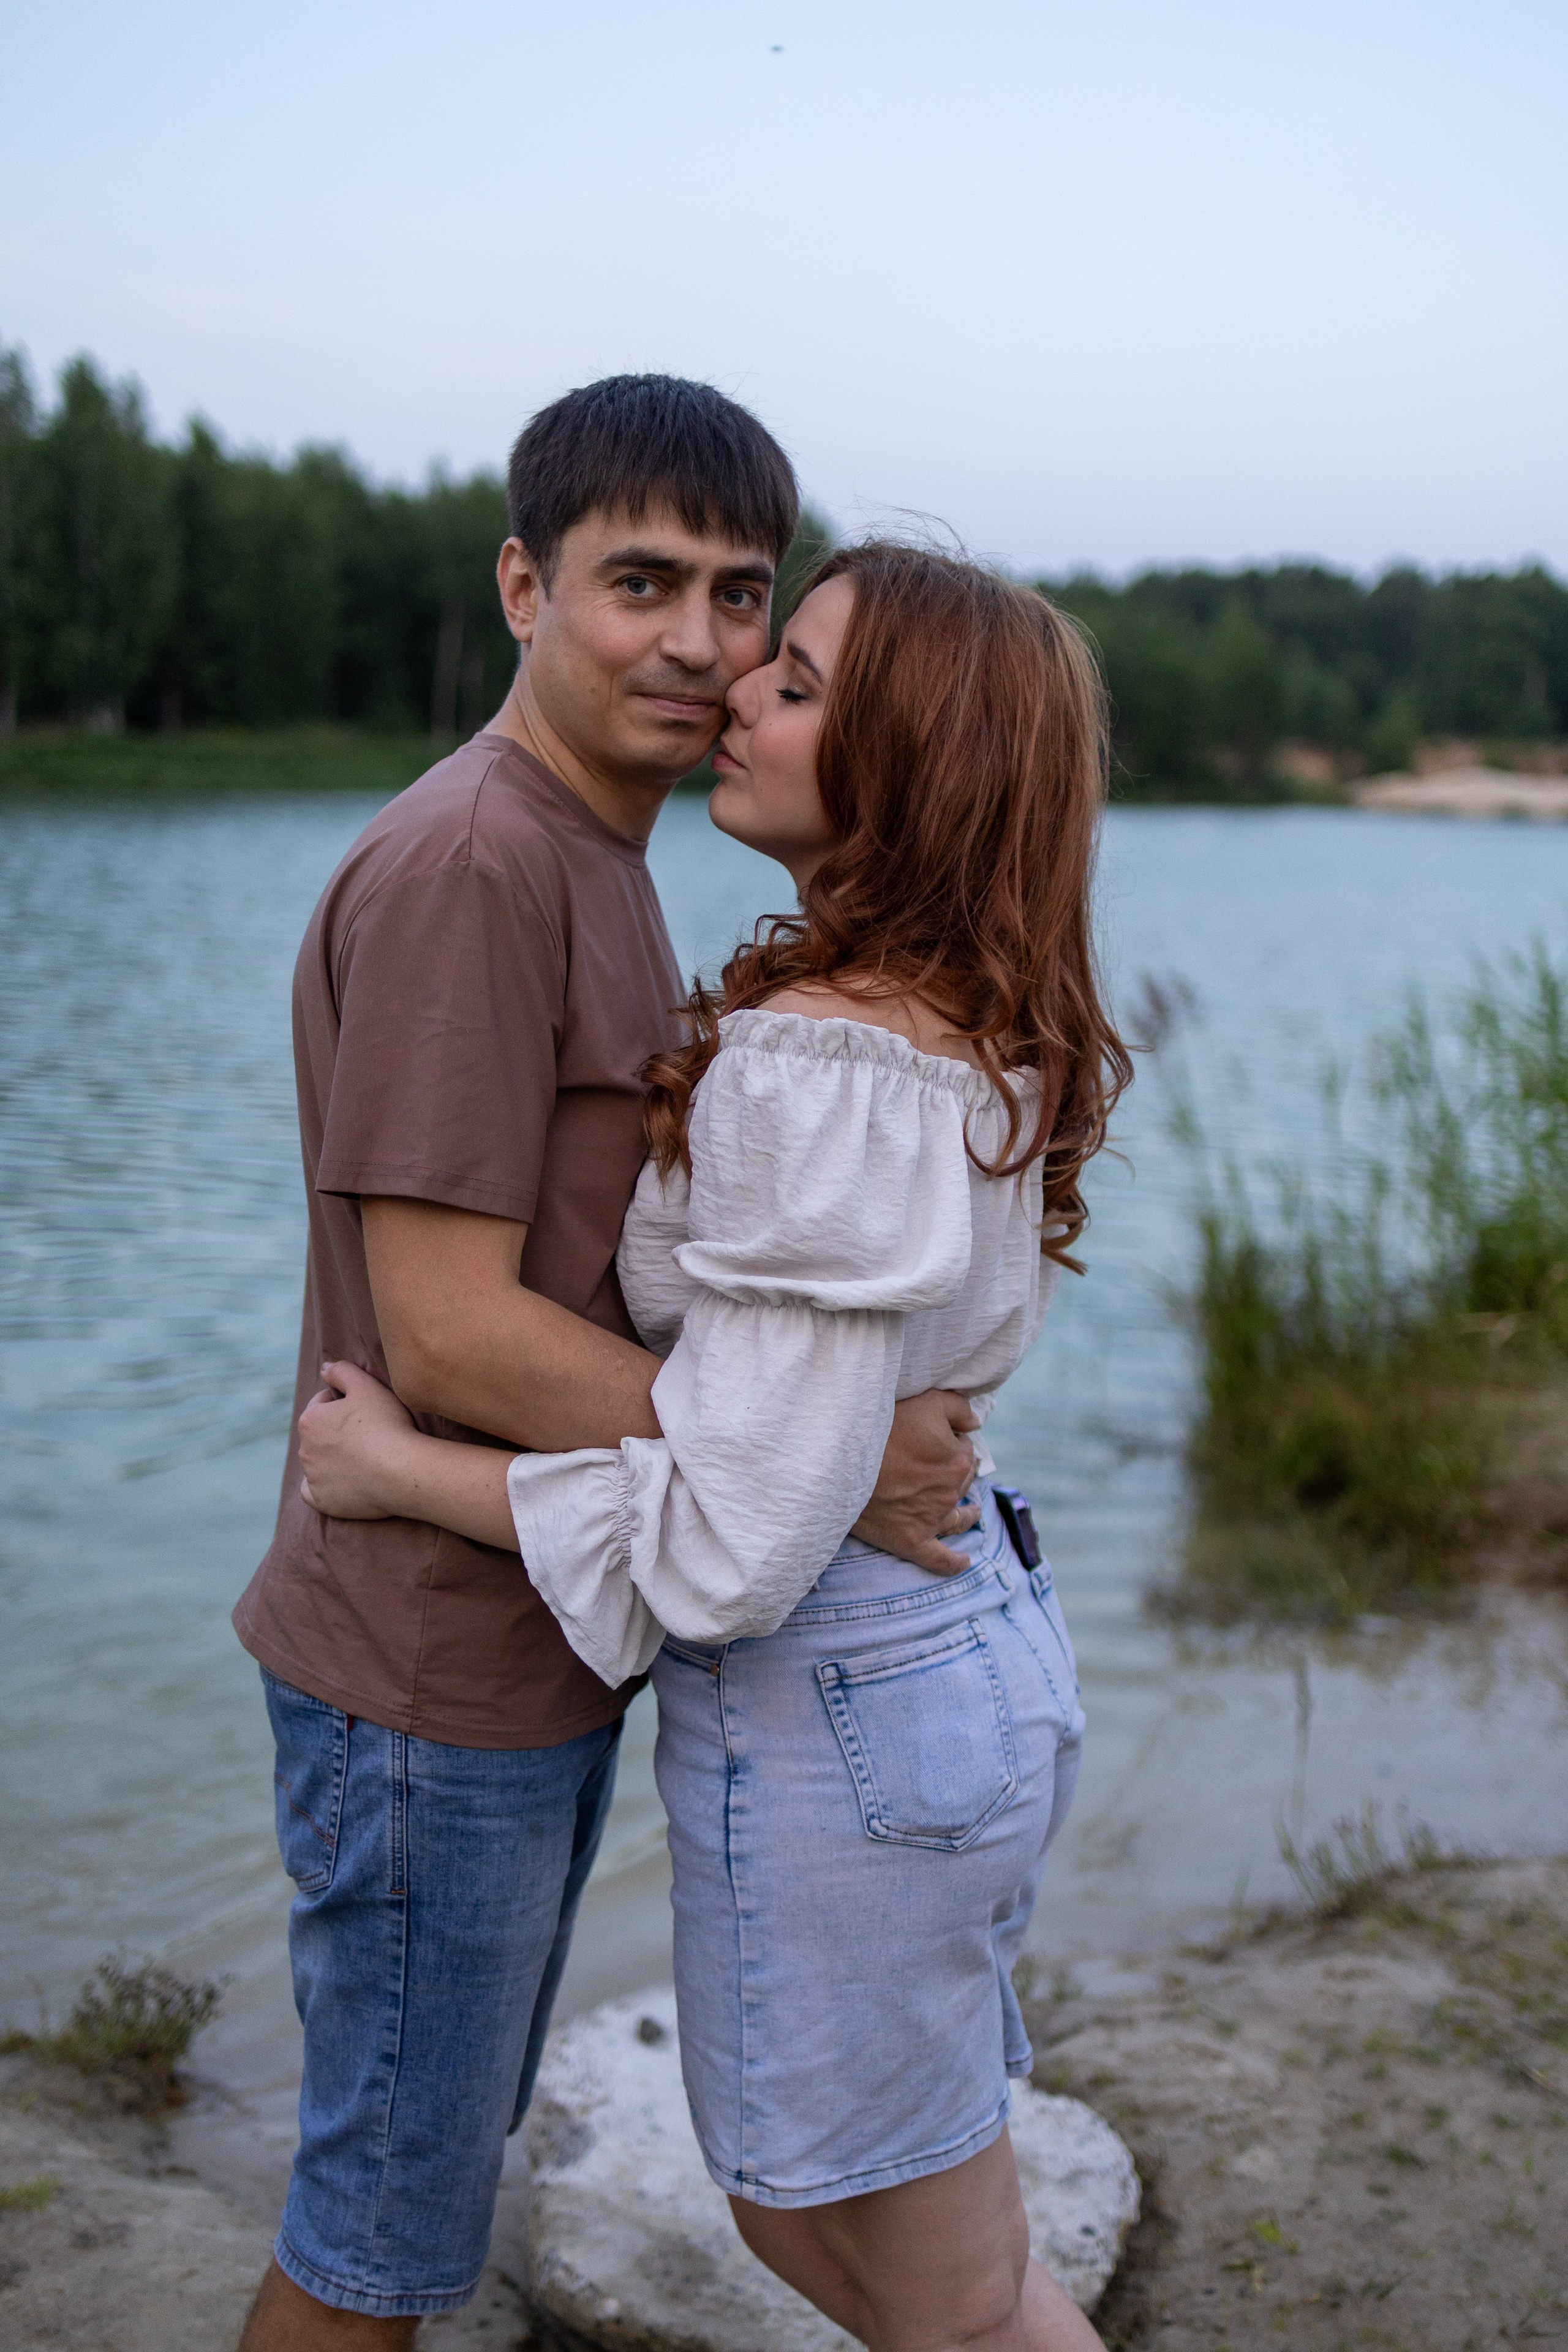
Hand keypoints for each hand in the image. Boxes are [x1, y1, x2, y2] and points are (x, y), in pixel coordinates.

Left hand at [298, 1360, 416, 1521]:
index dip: (345, 1402)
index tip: (367, 1409)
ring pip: (317, 1462)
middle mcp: (304, 1450)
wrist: (402, 1471)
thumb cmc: (386, 1425)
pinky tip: (341, 1481)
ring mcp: (313, 1478)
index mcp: (310, 1420)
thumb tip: (324, 1368)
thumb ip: (342, 1371)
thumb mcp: (367, 1386)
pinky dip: (323, 1486)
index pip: (323, 1403)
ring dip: (333, 1457)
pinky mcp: (323, 1501)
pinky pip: (313, 1492)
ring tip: (363, 1457)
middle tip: (368, 1433)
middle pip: (320, 1433)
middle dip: (337, 1431)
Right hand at [852, 1390, 980, 1575]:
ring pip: (959, 1518)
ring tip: (972, 1512)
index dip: (952, 1441)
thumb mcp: (926, 1401)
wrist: (843, 1461)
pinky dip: (954, 1563)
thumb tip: (975, 1424)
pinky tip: (964, 1562)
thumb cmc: (883, 1427)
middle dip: (956, 1473)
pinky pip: (939, 1559)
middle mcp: (950, 1492)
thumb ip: (958, 1408)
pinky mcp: (912, 1541)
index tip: (935, 1439)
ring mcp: (932, 1520)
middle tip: (939, 1466)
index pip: (964, 1449)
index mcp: (957, 1460)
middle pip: (962, 1481)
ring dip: (968, 1514)